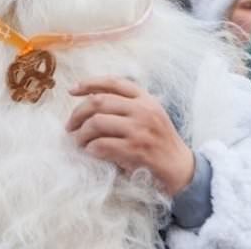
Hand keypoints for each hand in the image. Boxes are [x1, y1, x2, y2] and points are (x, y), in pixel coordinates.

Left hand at [65, 77, 194, 195]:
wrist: (180, 168)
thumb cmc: (158, 141)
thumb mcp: (148, 114)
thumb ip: (126, 104)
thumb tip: (89, 99)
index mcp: (145, 98)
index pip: (113, 83)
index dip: (89, 83)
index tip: (72, 90)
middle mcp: (143, 110)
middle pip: (98, 101)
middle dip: (77, 113)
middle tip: (70, 126)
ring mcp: (140, 129)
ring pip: (96, 122)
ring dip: (81, 133)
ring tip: (78, 141)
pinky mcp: (136, 150)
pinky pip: (102, 145)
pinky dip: (91, 148)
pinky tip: (90, 151)